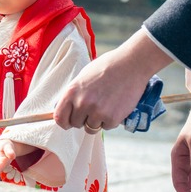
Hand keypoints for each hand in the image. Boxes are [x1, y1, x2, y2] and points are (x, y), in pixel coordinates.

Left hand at [53, 31, 170, 130]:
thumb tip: (66, 108)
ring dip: (97, 121)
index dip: (64, 122)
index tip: (69, 122)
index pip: (59, 117)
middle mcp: (82, 103)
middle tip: (94, 107)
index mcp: (72, 91)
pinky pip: (106, 127)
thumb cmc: (107, 67)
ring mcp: (97, 112)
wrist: (131, 64)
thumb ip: (74, 93)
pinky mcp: (112, 118)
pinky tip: (115, 106)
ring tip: (105, 105)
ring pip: (91, 128)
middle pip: (76, 124)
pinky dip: (110, 120)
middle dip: (83, 119)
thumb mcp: (84, 76)